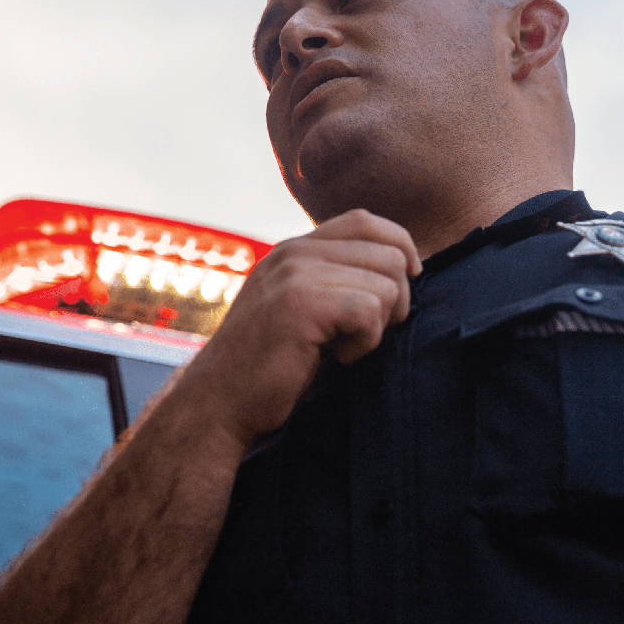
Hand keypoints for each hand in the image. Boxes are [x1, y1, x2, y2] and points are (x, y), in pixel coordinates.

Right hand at [191, 209, 421, 448]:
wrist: (218, 403)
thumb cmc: (268, 363)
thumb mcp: (297, 304)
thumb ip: (332, 277)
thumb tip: (403, 265)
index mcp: (294, 248)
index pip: (365, 221)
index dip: (399, 247)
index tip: (406, 283)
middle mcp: (294, 252)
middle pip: (388, 254)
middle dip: (396, 299)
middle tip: (364, 332)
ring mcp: (295, 275)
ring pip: (386, 284)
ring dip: (377, 326)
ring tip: (341, 347)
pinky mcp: (300, 305)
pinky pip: (370, 311)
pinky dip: (365, 343)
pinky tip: (336, 357)